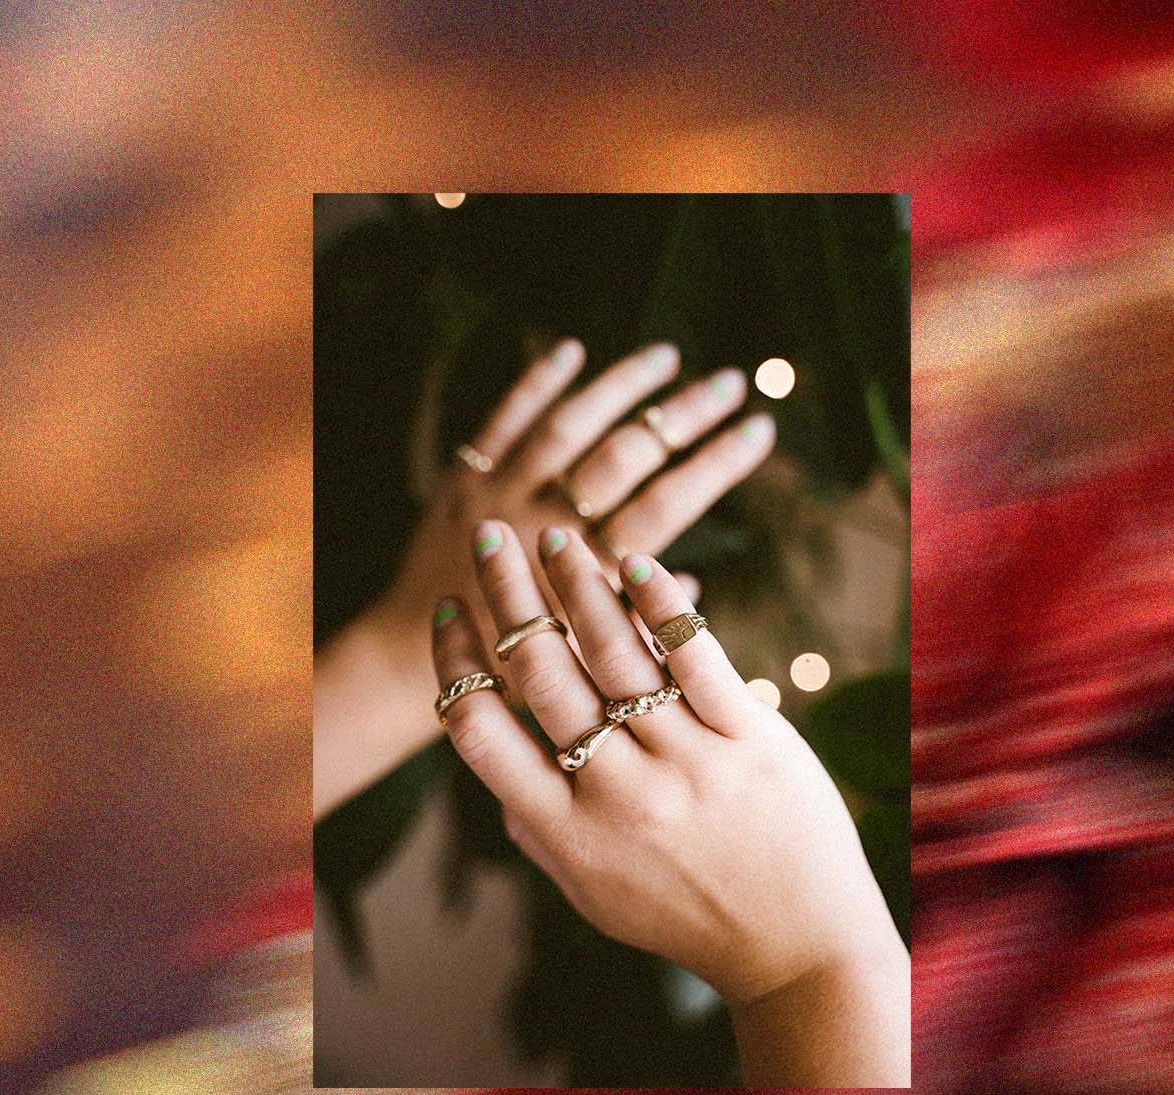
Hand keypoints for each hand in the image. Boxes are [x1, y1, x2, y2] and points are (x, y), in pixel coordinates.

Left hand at [366, 337, 768, 659]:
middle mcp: (545, 526)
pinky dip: (537, 383)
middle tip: (731, 383)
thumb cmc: (508, 664)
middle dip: (684, 414)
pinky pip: (502, 419)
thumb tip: (691, 585)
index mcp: (586, 574)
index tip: (761, 428)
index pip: (668, 503)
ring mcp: (500, 496)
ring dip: (620, 386)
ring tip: (666, 357)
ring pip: (569, 425)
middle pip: (626, 454)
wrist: (413, 657)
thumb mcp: (585, 656)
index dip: (718, 462)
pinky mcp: (461, 479)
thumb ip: (638, 621)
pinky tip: (572, 351)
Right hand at [431, 521, 907, 1084]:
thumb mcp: (591, 892)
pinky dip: (661, 606)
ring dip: (576, 584)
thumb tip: (491, 763)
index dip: (453, 662)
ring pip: (614, 656)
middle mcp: (618, 797)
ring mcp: (688, 766)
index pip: (481, 732)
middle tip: (489, 540)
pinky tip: (634, 566)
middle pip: (542, 675)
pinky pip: (697, 659)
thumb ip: (536, 831)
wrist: (801, 949)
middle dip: (506, 594)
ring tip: (553, 537)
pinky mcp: (752, 741)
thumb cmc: (687, 918)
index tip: (448, 612)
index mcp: (564, 833)